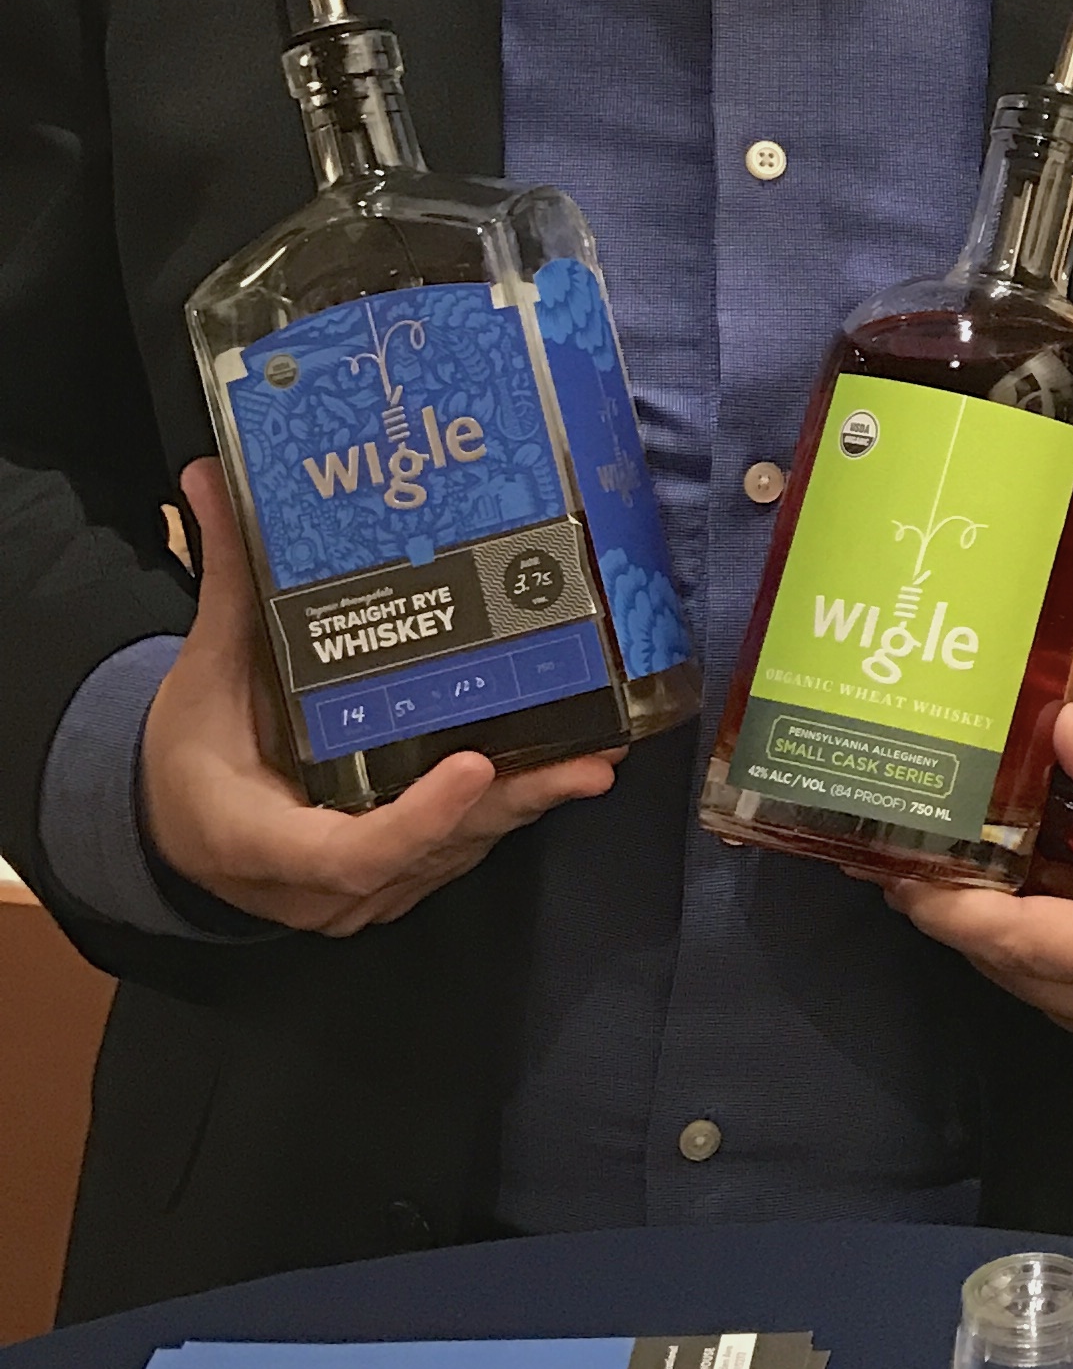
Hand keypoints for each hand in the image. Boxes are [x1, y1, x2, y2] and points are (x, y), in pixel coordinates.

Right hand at [140, 458, 619, 934]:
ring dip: (526, 804)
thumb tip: (211, 475)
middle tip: (587, 761)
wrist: (180, 824)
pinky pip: (459, 850)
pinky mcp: (395, 881)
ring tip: (597, 754)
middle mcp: (316, 885)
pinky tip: (566, 767)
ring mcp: (362, 894)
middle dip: (510, 803)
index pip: (345, 853)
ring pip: (456, 853)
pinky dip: (508, 809)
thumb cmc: (192, 750)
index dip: (416, 820)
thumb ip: (225, 583)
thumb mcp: (205, 670)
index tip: (471, 767)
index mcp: (254, 839)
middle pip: (428, 852)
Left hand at [890, 703, 1072, 1088]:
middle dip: (965, 918)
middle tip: (914, 858)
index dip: (954, 909)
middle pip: (1023, 974)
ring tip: (969, 870)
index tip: (901, 873)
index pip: (1026, 941)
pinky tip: (1048, 905)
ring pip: (1050, 994)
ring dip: (1008, 937)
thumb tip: (1060, 729)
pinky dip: (1057, 958)